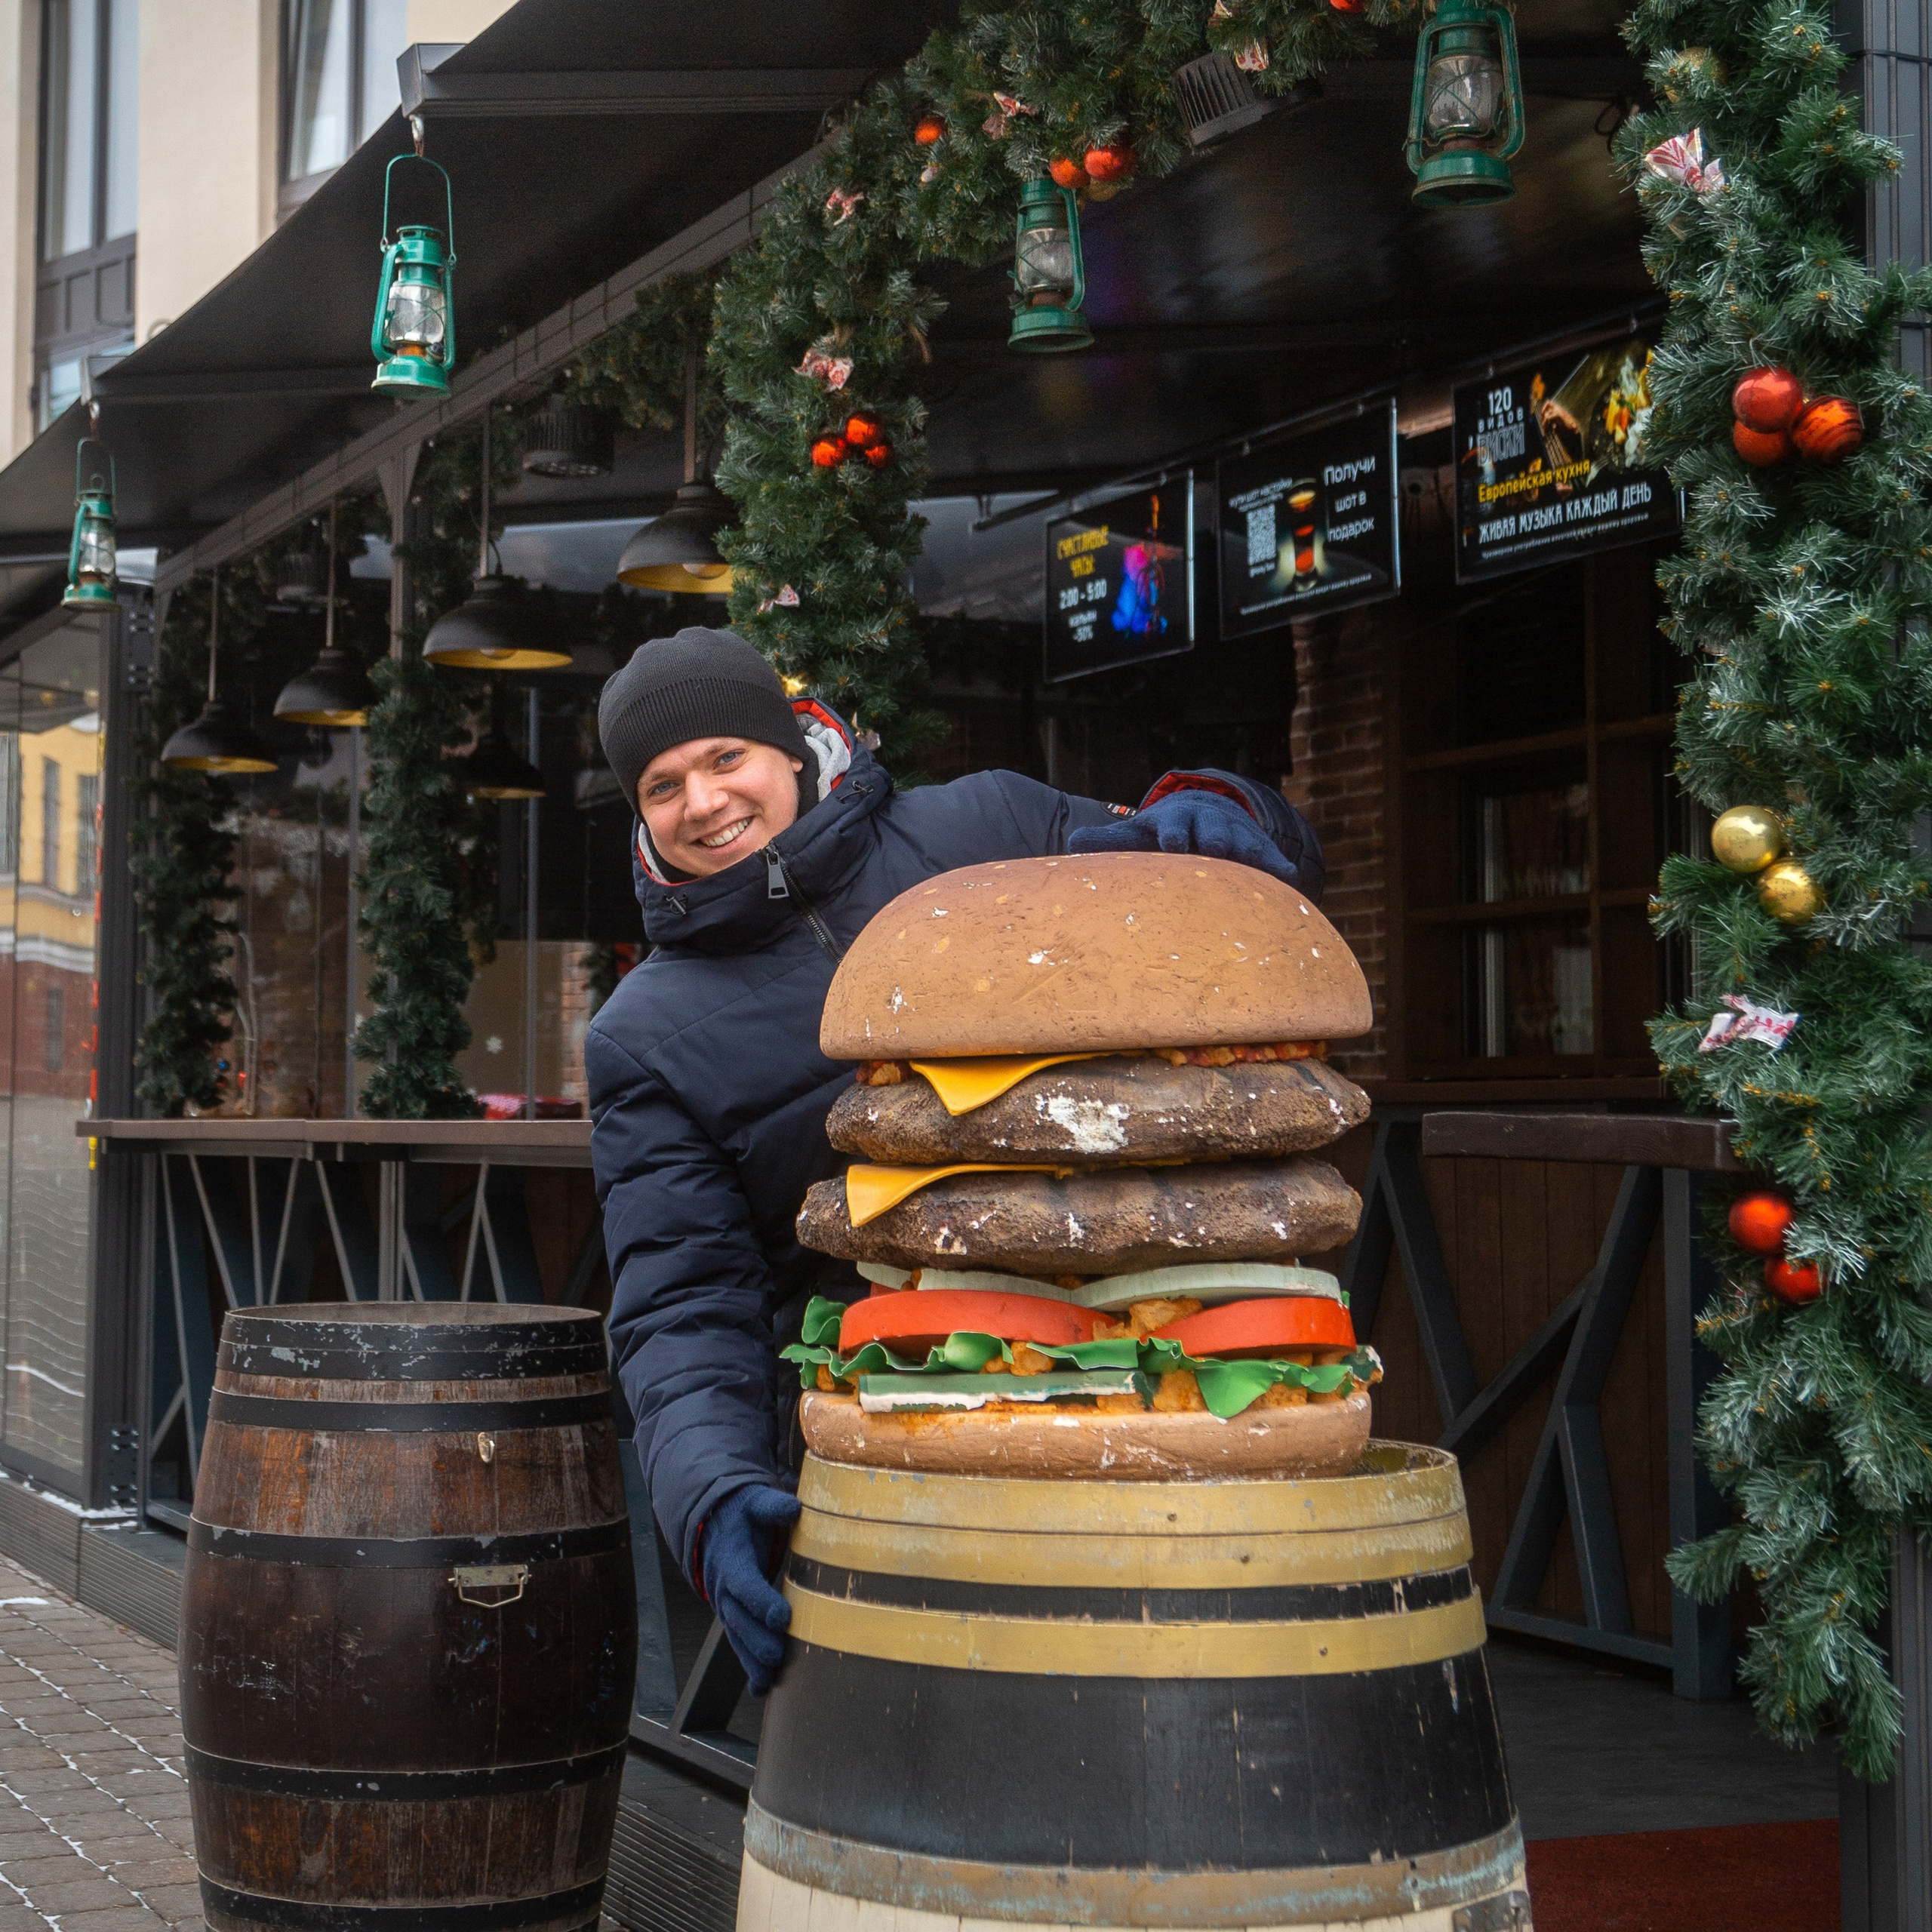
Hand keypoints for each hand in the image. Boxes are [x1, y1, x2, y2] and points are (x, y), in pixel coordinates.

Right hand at [700, 1483, 801, 1695]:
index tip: (781, 1617)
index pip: (745, 1584)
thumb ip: (773, 1506)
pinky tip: (762, 1690)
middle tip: (777, 1655)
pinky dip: (749, 1669)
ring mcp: (727, 1607)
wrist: (714, 1526)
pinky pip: (739, 1646)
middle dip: (757, 1640)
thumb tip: (793, 1507)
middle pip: (740, 1619)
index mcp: (732, 1560)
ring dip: (752, 1661)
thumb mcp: (755, 1502)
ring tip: (769, 1680)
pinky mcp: (734, 1618)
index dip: (761, 1601)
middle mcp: (725, 1589)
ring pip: (738, 1638)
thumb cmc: (743, 1514)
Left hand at [1068, 788, 1299, 884]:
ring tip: (1261, 867)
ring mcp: (1238, 838)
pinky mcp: (1261, 852)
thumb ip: (1108, 841)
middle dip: (1214, 839)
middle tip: (1215, 848)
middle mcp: (1208, 825)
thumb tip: (1071, 842)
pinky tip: (1291, 879)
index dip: (1173, 834)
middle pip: (1213, 831)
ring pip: (1246, 844)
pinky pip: (1272, 860)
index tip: (1173, 844)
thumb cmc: (1163, 833)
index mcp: (1174, 821)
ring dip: (1251, 854)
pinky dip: (1280, 868)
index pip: (1172, 825)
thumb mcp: (1137, 835)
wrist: (1207, 813)